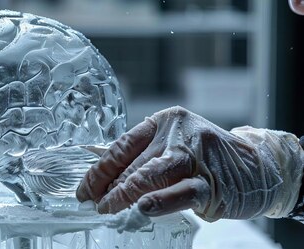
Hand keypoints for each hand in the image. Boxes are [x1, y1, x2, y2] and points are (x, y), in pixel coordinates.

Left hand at [76, 106, 303, 220]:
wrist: (257, 166)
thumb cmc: (205, 157)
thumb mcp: (172, 144)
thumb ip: (141, 155)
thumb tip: (100, 174)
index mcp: (162, 122)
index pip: (120, 146)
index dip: (98, 171)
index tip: (84, 190)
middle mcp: (177, 135)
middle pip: (132, 164)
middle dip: (108, 187)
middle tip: (94, 204)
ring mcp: (194, 157)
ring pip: (150, 176)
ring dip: (124, 195)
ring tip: (107, 208)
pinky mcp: (210, 182)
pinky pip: (180, 193)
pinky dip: (159, 201)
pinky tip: (143, 207)